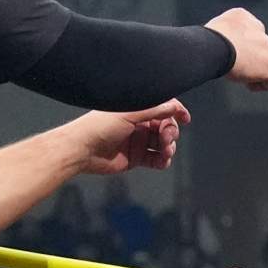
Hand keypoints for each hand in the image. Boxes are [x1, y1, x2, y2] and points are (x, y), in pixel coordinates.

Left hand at [65, 101, 188, 176]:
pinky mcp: (136, 158)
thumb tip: (174, 106)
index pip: (162, 107)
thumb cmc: (99, 126)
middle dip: (171, 133)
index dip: (176, 111)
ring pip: (163, 144)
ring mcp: (138, 141)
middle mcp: (138, 124)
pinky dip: (162, 161)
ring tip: (164, 152)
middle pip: (166, 127)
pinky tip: (161, 161)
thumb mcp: (129, 113)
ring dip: (169, 148)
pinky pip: (156, 159)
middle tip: (166, 140)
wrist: (82, 150)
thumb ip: (154, 109)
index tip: (186, 119)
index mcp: (136, 109)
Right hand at [206, 9, 267, 90]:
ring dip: (253, 72)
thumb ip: (224, 35)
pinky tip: (246, 84)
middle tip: (235, 67)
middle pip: (258, 48)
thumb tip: (221, 47)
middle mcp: (259, 28)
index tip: (230, 56)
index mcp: (243, 16)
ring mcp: (267, 46)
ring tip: (239, 75)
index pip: (247, 33)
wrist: (216, 47)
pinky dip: (257, 85)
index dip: (240, 47)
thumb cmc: (207, 42)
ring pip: (264, 64)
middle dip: (249, 59)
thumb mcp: (214, 30)